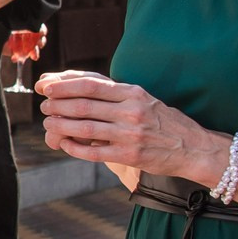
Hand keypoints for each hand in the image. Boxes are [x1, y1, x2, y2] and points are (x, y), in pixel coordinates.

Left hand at [36, 71, 226, 180]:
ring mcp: (130, 135)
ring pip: (84, 128)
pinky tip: (63, 143)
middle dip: (57, 104)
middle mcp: (131, 111)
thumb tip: (76, 82)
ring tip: (48, 122)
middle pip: (83, 105)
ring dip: (60, 125)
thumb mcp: (143, 98)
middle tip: (44, 105)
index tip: (45, 85)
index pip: (90, 84)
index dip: (63, 85)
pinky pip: (93, 152)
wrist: (193, 147)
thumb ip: (114, 92)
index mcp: (133, 93)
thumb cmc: (163, 121)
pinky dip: (74, 147)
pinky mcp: (130, 156)